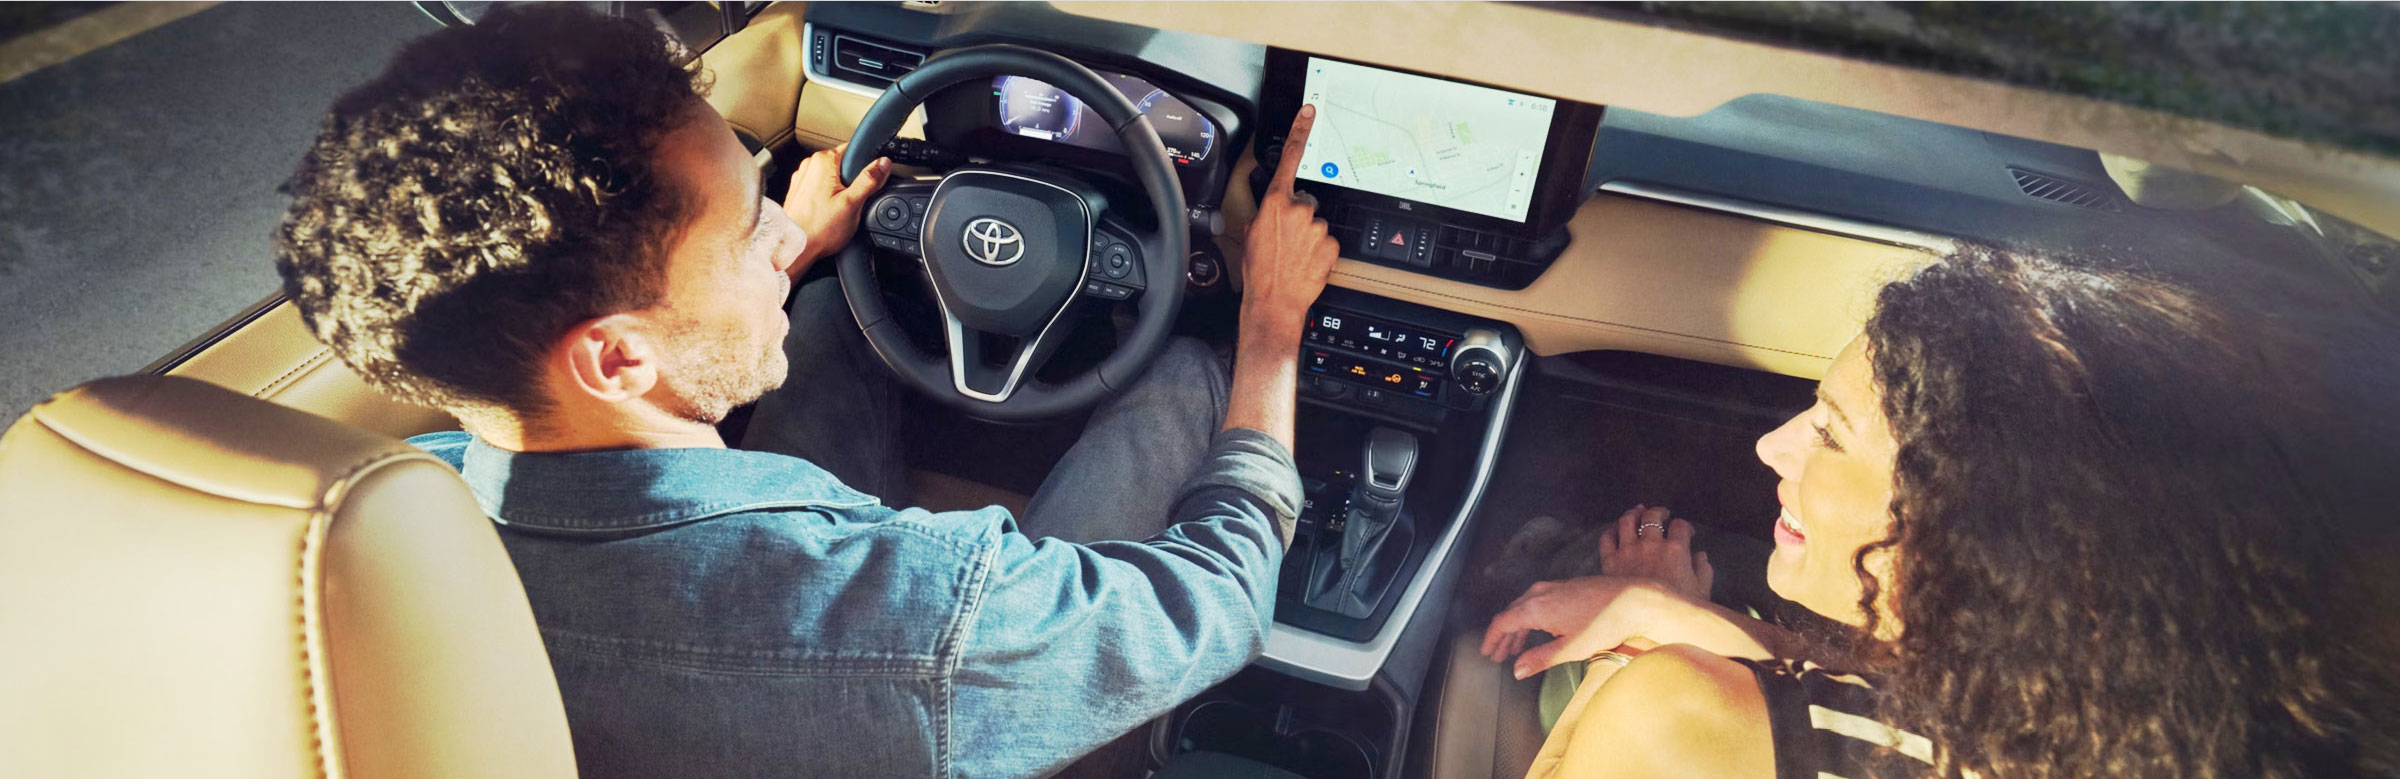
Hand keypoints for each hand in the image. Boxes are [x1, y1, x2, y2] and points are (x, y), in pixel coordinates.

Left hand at [781, 146, 891, 275]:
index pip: (853, 150)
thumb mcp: (853, 204)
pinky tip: (828, 213)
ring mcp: (802, 178)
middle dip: (853, 180)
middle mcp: (810, 165)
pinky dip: (827, 197)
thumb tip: (883, 163)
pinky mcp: (799, 191)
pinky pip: (821, 187)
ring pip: (832, 177)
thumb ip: (869, 180)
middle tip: (853, 201)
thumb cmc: (819, 229)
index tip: (867, 182)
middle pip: (843, 164)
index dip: (865, 166)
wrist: (797, 249)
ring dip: (840, 190)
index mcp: (823, 161)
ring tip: (839, 210)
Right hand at [1240, 105, 1338, 332]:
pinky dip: (1320, 250)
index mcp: (1274, 202)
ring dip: (1309, 235)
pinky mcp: (1331, 244)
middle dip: (1299, 216)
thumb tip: (1268, 214)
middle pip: (1306, 200)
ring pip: (1318, 222)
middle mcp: (1298, 209)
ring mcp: (1317, 226)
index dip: (1300, 131)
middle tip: (1287, 239)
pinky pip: (1328, 240)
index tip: (1309, 111)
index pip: (1289, 158)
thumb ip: (1262, 216)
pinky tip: (1307, 262)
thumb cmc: (1258, 272)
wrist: (1273, 301)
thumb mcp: (1249, 236)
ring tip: (1295, 255)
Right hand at [1481, 575, 1667, 679]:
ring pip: (1524, 606)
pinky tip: (1538, 630)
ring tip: (1515, 647)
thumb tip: (1517, 671)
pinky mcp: (1566, 586)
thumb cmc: (1606, 623)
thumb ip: (1540, 659)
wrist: (1636, 600)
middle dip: (1502, 636)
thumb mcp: (1571, 648)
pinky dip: (1530, 617)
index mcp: (1536, 607)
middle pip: (1510, 614)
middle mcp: (1540, 593)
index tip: (1487, 653)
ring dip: (1516, 627)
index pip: (1502, 623)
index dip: (1491, 639)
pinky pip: (1537, 600)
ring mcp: (1553, 587)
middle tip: (1498, 655)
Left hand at [1598, 504, 1713, 601]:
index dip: (1685, 526)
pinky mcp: (1610, 561)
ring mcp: (1628, 551)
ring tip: (1638, 511)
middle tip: (1662, 513)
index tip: (1686, 531)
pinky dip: (1611, 530)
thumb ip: (1704, 570)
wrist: (1643, 620)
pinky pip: (1607, 537)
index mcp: (1675, 550)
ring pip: (1627, 520)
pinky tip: (1616, 530)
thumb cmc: (1675, 609)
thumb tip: (1701, 555)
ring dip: (1634, 513)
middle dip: (1658, 512)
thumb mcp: (1700, 592)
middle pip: (1652, 516)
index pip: (1680, 525)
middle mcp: (1651, 545)